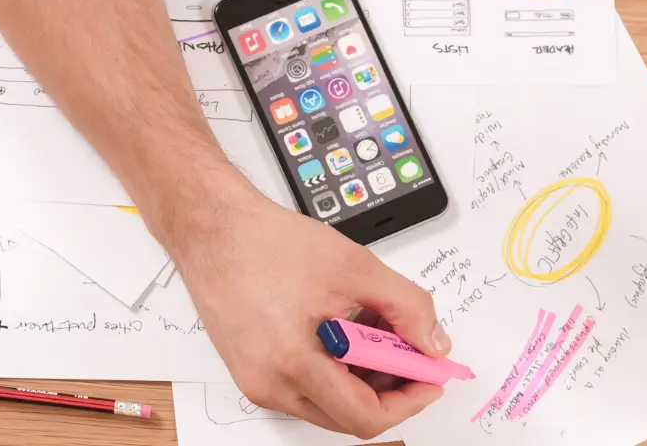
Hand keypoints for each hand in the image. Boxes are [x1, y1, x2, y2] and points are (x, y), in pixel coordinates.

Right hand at [167, 190, 449, 437]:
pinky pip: (305, 388)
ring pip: (328, 404)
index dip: (409, 400)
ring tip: (375, 330)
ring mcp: (256, 382)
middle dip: (389, 388)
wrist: (212, 229)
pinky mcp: (250, 371)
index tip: (430, 377)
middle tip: (411, 352)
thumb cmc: (267, 243)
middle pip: (348, 416)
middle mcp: (270, 385)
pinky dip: (335, 368)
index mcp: (293, 363)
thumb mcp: (355, 267)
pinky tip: (346, 329)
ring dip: (363, 377)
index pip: (365, 417)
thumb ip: (406, 307)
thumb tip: (433, 343)